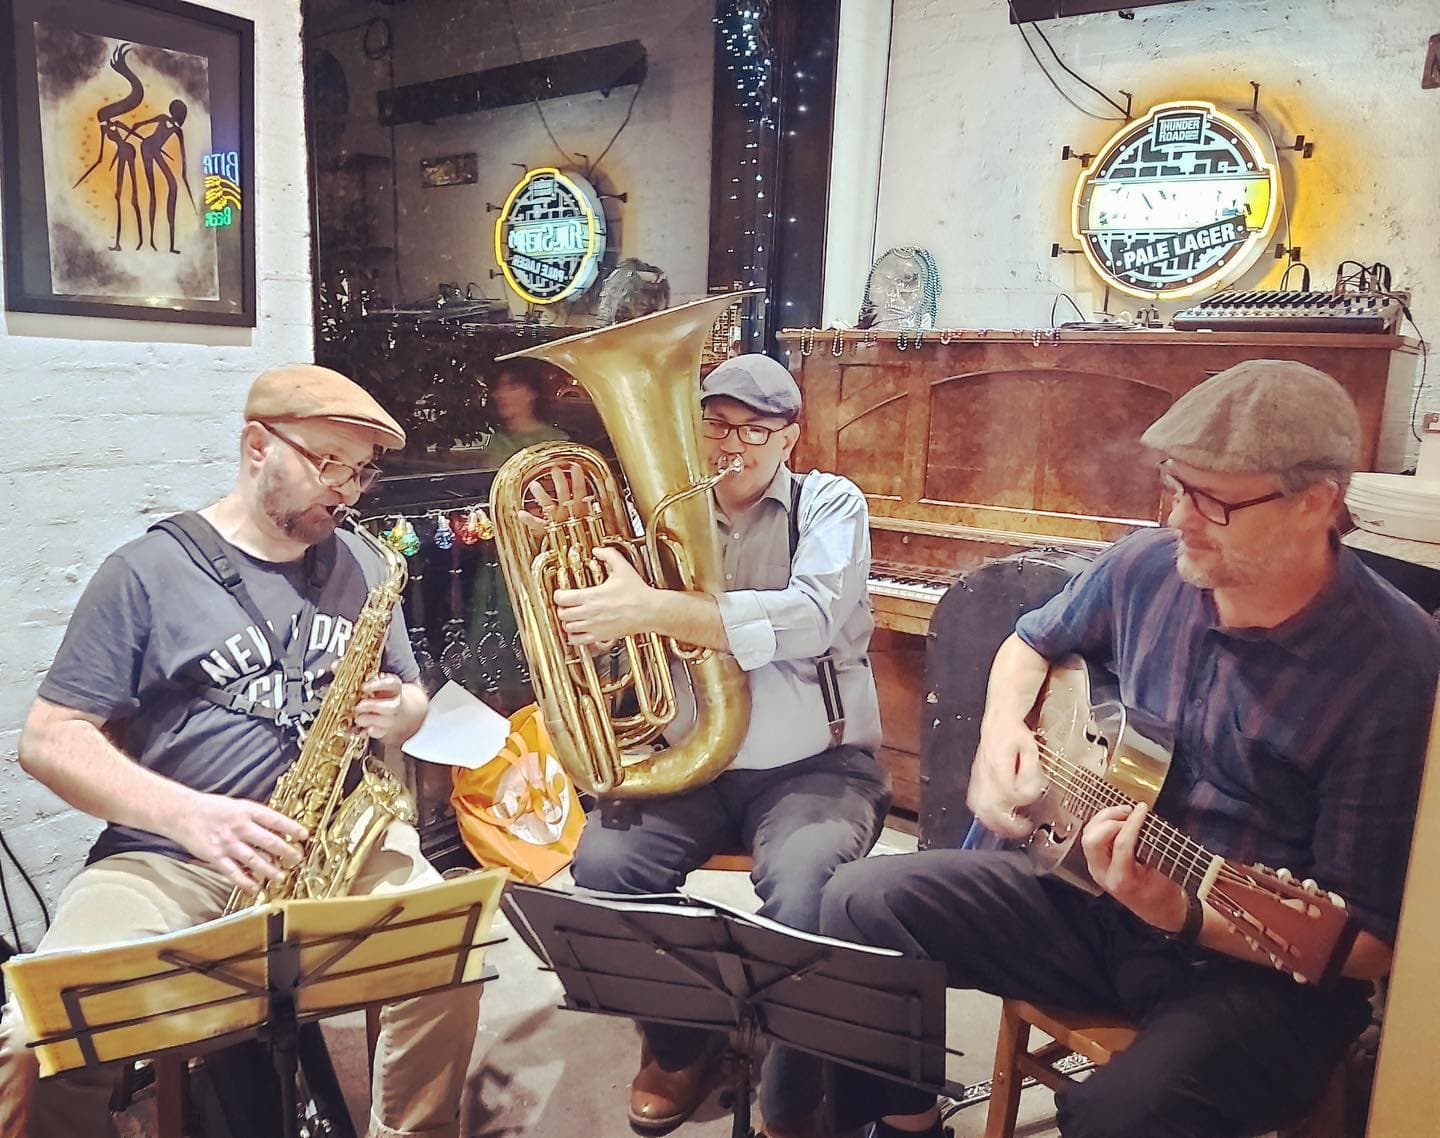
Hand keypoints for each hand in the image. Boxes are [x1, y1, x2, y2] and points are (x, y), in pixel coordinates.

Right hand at [169, 791, 308, 894]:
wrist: (182, 813)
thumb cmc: (212, 808)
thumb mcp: (237, 806)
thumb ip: (255, 818)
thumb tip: (276, 830)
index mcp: (247, 811)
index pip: (275, 819)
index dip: (291, 828)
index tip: (304, 836)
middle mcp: (239, 827)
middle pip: (268, 841)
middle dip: (286, 852)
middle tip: (297, 859)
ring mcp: (228, 843)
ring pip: (254, 859)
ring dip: (270, 870)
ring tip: (281, 877)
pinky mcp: (216, 856)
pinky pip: (234, 872)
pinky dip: (246, 882)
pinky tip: (256, 888)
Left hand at [355, 673, 404, 739]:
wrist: (392, 710)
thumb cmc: (377, 693)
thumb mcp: (369, 680)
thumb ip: (352, 671)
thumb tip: (337, 665)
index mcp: (393, 687)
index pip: (392, 684)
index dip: (379, 685)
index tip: (365, 686)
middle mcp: (394, 702)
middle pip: (392, 706)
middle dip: (373, 706)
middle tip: (359, 706)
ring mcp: (390, 717)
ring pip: (386, 721)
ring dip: (369, 720)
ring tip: (357, 718)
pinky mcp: (384, 729)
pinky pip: (379, 733)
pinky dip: (369, 732)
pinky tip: (360, 730)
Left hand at [522, 462, 589, 533]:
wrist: (578, 551)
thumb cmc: (583, 534)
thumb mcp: (590, 519)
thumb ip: (588, 504)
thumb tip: (581, 490)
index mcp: (581, 510)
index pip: (580, 491)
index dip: (578, 479)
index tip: (575, 466)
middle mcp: (569, 514)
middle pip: (564, 495)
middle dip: (560, 482)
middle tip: (555, 470)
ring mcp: (558, 521)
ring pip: (550, 506)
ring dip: (542, 495)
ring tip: (534, 486)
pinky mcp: (549, 530)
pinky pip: (538, 525)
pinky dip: (529, 519)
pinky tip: (521, 513)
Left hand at [553, 547, 655, 645]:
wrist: (650, 611)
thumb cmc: (638, 593)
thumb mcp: (623, 568)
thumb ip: (609, 555)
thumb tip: (598, 550)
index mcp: (592, 596)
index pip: (562, 598)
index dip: (558, 595)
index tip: (560, 593)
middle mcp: (590, 613)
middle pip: (562, 614)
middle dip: (562, 608)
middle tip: (566, 605)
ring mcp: (594, 626)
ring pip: (568, 627)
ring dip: (567, 622)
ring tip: (572, 616)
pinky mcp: (600, 636)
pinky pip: (578, 641)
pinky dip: (573, 637)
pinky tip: (577, 631)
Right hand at [966, 717, 1046, 839]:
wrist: (998, 724)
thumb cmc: (1015, 735)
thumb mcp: (1032, 750)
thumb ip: (1031, 773)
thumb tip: (1028, 794)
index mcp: (998, 763)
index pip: (1008, 792)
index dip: (1021, 802)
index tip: (1031, 810)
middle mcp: (984, 773)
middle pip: (989, 808)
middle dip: (1007, 824)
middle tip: (1022, 828)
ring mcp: (977, 778)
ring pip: (979, 809)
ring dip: (995, 824)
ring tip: (1011, 828)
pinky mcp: (975, 781)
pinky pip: (974, 805)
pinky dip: (985, 817)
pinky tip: (997, 820)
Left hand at [1080, 802, 1188, 932]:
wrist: (1160, 910)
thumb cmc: (1164, 894)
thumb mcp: (1165, 872)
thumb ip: (1151, 848)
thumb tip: (1144, 821)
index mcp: (1122, 880)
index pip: (1121, 844)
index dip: (1133, 823)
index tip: (1143, 809)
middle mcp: (1103, 874)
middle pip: (1092, 840)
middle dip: (1110, 820)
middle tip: (1130, 813)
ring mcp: (1096, 868)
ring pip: (1088, 835)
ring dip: (1104, 819)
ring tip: (1125, 813)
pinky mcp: (1096, 862)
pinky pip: (1092, 836)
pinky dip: (1103, 823)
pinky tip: (1118, 820)